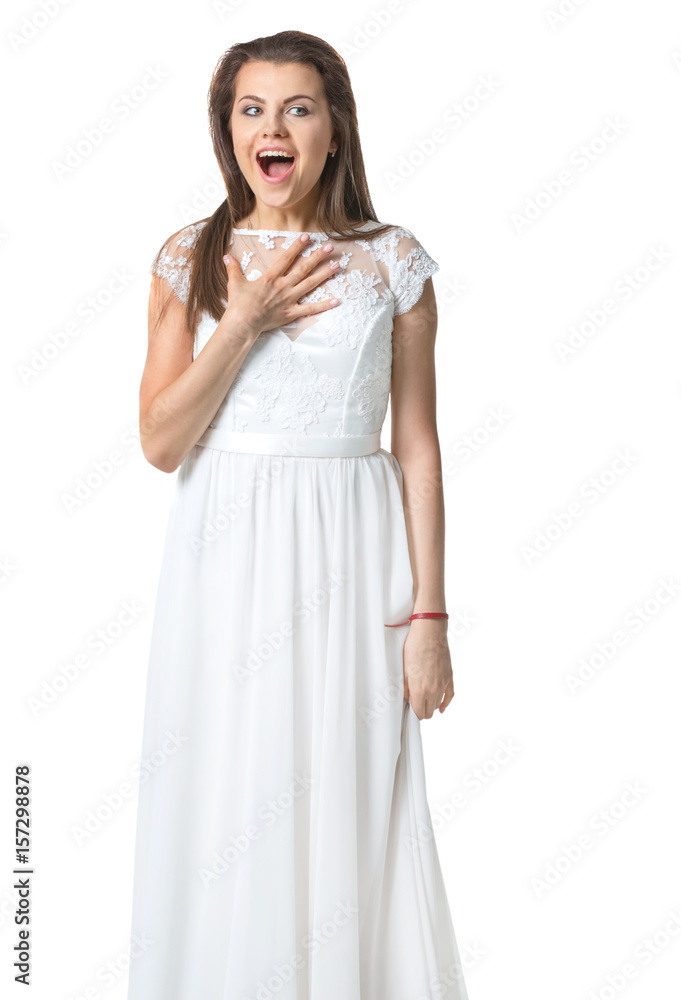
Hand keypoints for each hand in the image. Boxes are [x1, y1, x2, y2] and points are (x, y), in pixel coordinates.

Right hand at [220, 234, 340, 336]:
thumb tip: (226, 257)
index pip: (287, 258)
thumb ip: (233, 269)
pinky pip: (310, 309)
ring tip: (337, 266)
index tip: (308, 237)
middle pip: (303, 268)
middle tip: (330, 247)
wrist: (242, 324)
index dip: (297, 246)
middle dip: (318, 256)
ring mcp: (289, 300)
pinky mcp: (291, 313)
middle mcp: (283, 286)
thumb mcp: (235, 283)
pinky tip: (336, 300)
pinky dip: (323, 305)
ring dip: (324, 275)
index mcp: (271, 278)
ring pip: (310, 285)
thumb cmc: (239, 305)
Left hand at [403, 619, 454, 719]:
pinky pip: (449, 696)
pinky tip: (441, 707)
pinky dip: (444, 703)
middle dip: (421, 711)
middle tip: (415, 704)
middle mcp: (433, 689)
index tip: (409, 709)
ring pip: (437, 705)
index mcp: (419, 688)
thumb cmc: (415, 647)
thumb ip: (405, 687)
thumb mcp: (404, 668)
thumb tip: (406, 698)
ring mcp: (443, 684)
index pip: (418, 713)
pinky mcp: (449, 677)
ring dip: (431, 705)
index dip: (413, 713)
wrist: (430, 633)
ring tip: (424, 701)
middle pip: (428, 712)